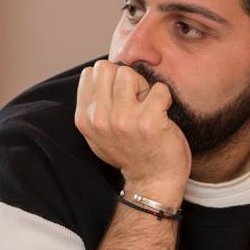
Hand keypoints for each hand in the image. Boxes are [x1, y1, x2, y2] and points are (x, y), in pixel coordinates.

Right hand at [74, 60, 190, 205]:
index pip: (90, 72)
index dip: (109, 79)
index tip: (119, 98)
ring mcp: (124, 120)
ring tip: (148, 106)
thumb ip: (93, 107)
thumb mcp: (98, 134)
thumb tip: (96, 74)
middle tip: (135, 100)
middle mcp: (100, 119)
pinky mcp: (149, 122)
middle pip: (108, 68)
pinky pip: (159, 89)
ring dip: (143, 86)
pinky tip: (162, 114)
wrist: (152, 182)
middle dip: (125, 79)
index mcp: (85, 119)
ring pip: (129, 73)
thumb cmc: (130, 153)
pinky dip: (165, 97)